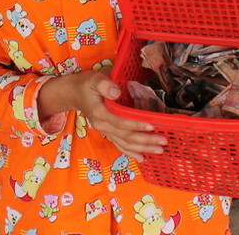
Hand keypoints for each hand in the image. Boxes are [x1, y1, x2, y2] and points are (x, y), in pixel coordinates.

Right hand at [39, 69, 165, 160]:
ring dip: (143, 148)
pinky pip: (120, 145)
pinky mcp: (108, 133)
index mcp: (100, 114)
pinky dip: (131, 152)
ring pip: (125, 144)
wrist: (74, 94)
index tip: (151, 126)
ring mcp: (105, 131)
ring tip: (159, 150)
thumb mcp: (94, 79)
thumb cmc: (86, 84)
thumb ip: (104, 84)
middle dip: (145, 140)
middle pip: (126, 137)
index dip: (136, 125)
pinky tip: (142, 158)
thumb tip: (116, 92)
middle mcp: (103, 126)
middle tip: (163, 142)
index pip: (121, 122)